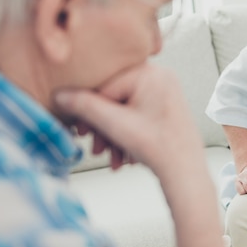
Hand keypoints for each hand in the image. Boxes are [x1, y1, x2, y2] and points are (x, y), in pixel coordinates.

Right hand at [54, 63, 204, 179]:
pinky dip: (128, 135)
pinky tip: (124, 156)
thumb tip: (59, 94)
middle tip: (95, 147)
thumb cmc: (159, 148)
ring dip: (114, 135)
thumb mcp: (114, 125)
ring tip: (111, 156)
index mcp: (150, 73)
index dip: (90, 111)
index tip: (82, 131)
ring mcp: (166, 91)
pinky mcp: (167, 107)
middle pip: (115, 98)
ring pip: (125, 110)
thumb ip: (84, 106)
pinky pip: (138, 115)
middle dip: (103, 127)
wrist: (187, 173)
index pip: (105, 86)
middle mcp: (161, 76)